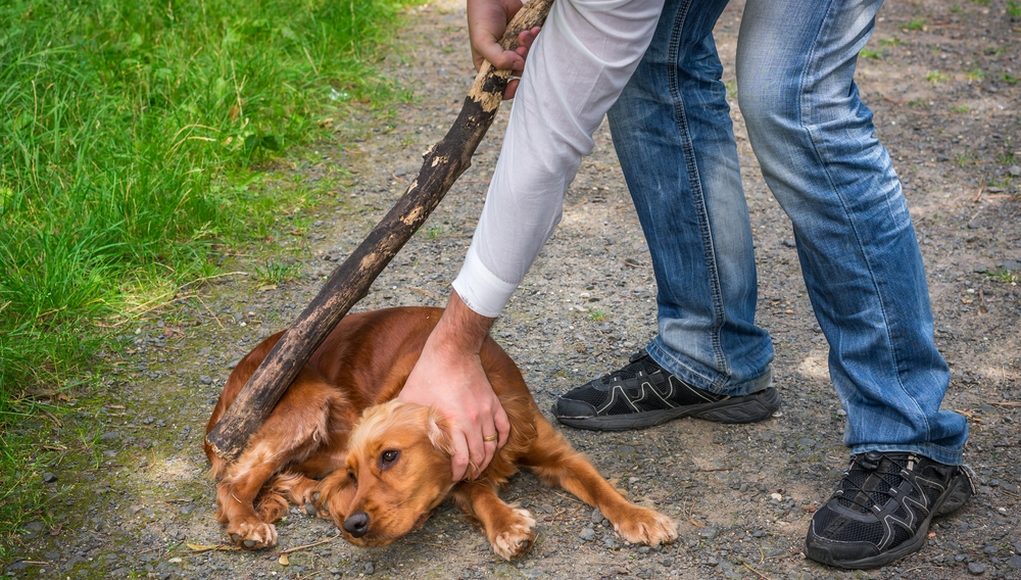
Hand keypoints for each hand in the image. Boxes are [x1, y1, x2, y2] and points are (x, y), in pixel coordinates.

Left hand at [398, 292, 509, 480]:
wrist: (452, 350)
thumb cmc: (429, 372)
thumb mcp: (410, 397)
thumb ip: (401, 416)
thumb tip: (384, 431)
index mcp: (453, 423)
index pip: (463, 459)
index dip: (459, 472)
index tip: (454, 478)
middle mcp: (473, 421)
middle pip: (480, 456)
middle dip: (474, 469)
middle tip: (466, 476)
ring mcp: (486, 412)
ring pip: (492, 444)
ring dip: (487, 458)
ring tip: (480, 465)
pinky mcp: (493, 402)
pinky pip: (503, 428)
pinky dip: (501, 440)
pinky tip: (494, 445)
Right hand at [467, 0, 539, 97]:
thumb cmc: (482, 18)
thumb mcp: (482, 42)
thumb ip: (498, 59)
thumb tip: (518, 66)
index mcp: (488, 66)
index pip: (499, 87)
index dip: (509, 90)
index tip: (516, 83)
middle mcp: (502, 60)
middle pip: (519, 72)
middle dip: (522, 61)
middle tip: (520, 48)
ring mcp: (514, 49)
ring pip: (529, 58)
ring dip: (529, 46)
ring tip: (524, 34)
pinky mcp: (524, 38)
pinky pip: (535, 44)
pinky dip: (535, 37)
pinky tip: (532, 29)